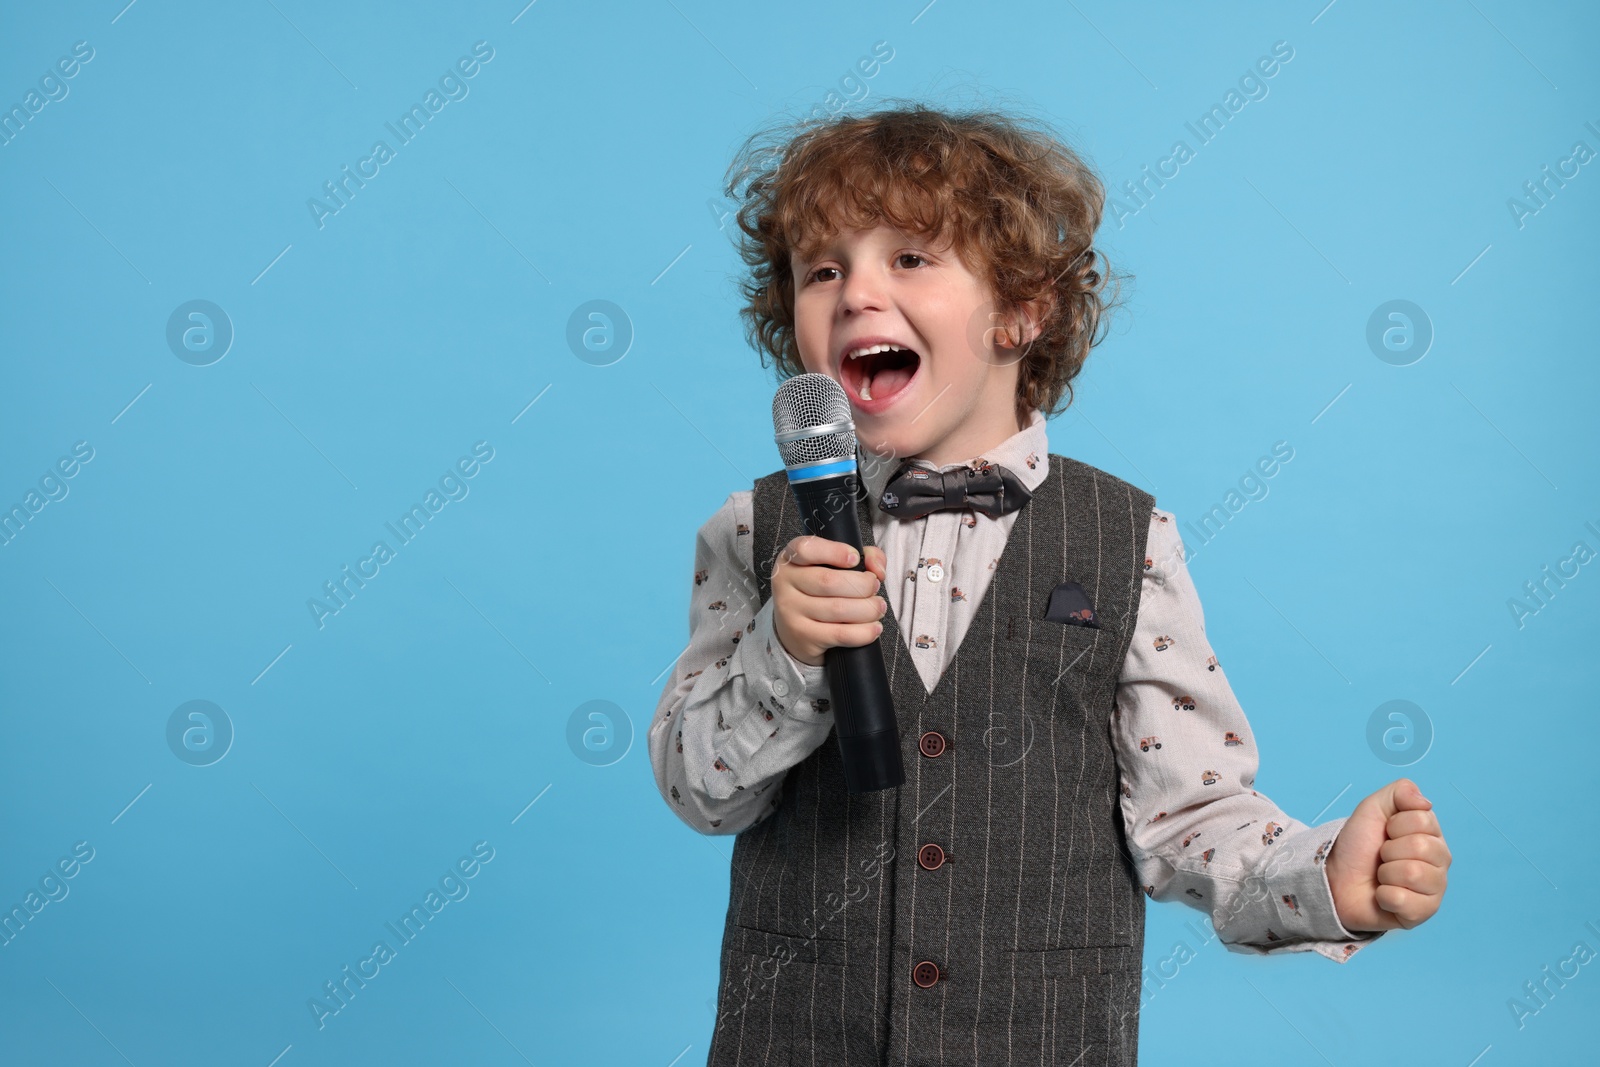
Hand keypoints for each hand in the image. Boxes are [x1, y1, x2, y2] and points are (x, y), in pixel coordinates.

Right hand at [770, 536, 887, 666]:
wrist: (794, 630)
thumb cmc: (819, 592)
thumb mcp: (834, 565)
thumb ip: (864, 556)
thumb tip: (877, 569)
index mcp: (791, 559)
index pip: (806, 549)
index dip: (835, 552)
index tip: (855, 558)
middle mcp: (786, 584)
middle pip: (829, 581)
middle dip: (863, 584)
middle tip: (874, 587)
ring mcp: (791, 613)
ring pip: (839, 609)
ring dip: (869, 609)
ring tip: (878, 607)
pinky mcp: (803, 637)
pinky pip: (841, 634)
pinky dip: (865, 632)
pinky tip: (874, 627)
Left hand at [1325, 778, 1450, 932]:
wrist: (1337, 878)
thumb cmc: (1359, 846)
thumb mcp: (1373, 808)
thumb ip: (1400, 793)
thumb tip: (1425, 801)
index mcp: (1432, 835)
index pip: (1423, 820)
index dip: (1395, 825)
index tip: (1385, 833)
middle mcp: (1440, 862)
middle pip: (1421, 847)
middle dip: (1389, 850)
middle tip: (1381, 857)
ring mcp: (1434, 889)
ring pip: (1413, 873)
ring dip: (1386, 873)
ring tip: (1382, 876)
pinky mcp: (1423, 913)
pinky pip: (1405, 901)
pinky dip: (1385, 896)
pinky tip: (1383, 895)